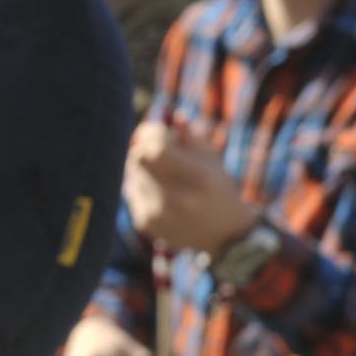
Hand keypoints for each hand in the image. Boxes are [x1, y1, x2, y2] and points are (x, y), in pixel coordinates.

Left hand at [124, 120, 260, 254]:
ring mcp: (159, 214)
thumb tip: (173, 117)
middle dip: (143, 148)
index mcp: (198, 179)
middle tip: (155, 148)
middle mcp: (177, 199)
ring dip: (143, 167)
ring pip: (132, 173)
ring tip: (164, 174)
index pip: (156, 149)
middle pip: (138, 159)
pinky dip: (140, 185)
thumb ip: (191, 138)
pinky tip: (159, 192)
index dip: (150, 134)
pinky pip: (130, 191)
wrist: (225, 237)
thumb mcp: (213, 160)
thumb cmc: (218, 188)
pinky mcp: (146, 223)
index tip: (154, 129)